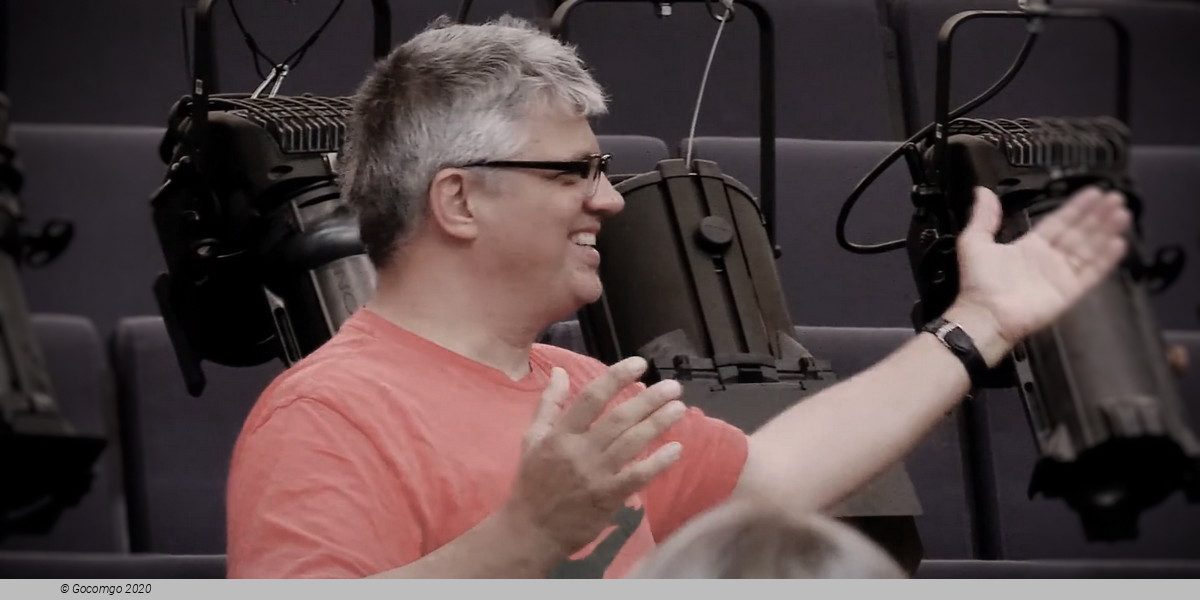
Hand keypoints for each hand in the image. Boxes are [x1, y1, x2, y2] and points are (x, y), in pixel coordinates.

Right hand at [502, 357, 686, 556]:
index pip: (591, 398)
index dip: (617, 377)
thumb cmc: (533, 481)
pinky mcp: (608, 497)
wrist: (532, 529)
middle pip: (618, 419)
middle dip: (648, 399)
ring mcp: (595, 475)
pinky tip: (676, 449)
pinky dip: (658, 462)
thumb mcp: (532, 438)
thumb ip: (548, 403)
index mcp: (559, 434)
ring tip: (679, 408)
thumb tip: (560, 371)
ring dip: (658, 424)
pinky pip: (637, 476)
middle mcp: (578, 451)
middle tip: (672, 386)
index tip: (639, 364)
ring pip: (632, 443)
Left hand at [950, 186, 1131, 361]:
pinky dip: (1105, 258)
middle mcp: (1048, 259)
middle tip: (1115, 197)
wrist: (984, 315)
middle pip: (1079, 232)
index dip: (1077, 207)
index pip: (1059, 221)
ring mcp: (1061, 275)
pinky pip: (1091, 272)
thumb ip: (983, 217)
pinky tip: (1119, 242)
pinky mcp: (1069, 292)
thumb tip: (981, 191)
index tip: (1094, 191)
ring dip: (1106, 231)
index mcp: (1029, 247)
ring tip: (1122, 213)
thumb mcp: (975, 242)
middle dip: (1098, 215)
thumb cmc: (977, 283)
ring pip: (1089, 248)